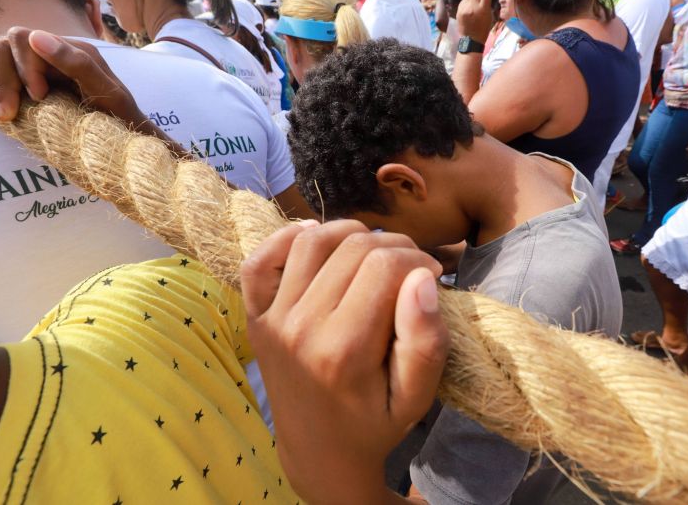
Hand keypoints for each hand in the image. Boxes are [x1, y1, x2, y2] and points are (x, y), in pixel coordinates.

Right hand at [0, 28, 143, 125]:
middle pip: (4, 47)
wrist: (125, 141)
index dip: (24, 68)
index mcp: (70, 49)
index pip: (24, 40)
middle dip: (2, 78)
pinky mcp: (30, 86)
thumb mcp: (108, 92)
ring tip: (0, 115)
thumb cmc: (122, 116)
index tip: (39, 97)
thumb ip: (78, 64)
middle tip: (7, 113)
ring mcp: (38, 69)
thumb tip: (36, 36)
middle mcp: (51, 53)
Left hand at [242, 221, 447, 504]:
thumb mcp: (416, 398)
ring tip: (372, 254)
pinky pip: (260, 259)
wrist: (320, 452)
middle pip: (353, 248)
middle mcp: (302, 327)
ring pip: (311, 240)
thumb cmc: (375, 423)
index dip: (418, 260)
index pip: (386, 266)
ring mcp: (272, 319)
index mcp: (344, 351)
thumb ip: (426, 343)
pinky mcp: (255, 317)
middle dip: (394, 246)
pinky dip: (287, 238)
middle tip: (410, 268)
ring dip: (349, 234)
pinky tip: (317, 241)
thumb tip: (424, 279)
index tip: (432, 276)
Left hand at [456, 0, 495, 42]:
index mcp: (483, 9)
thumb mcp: (489, 15)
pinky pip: (463, 1)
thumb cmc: (483, 29)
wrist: (471, 41)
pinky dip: (467, 2)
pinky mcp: (458, 10)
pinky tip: (469, 10)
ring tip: (475, 3)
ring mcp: (464, 8)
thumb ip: (485, 2)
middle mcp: (473, 7)